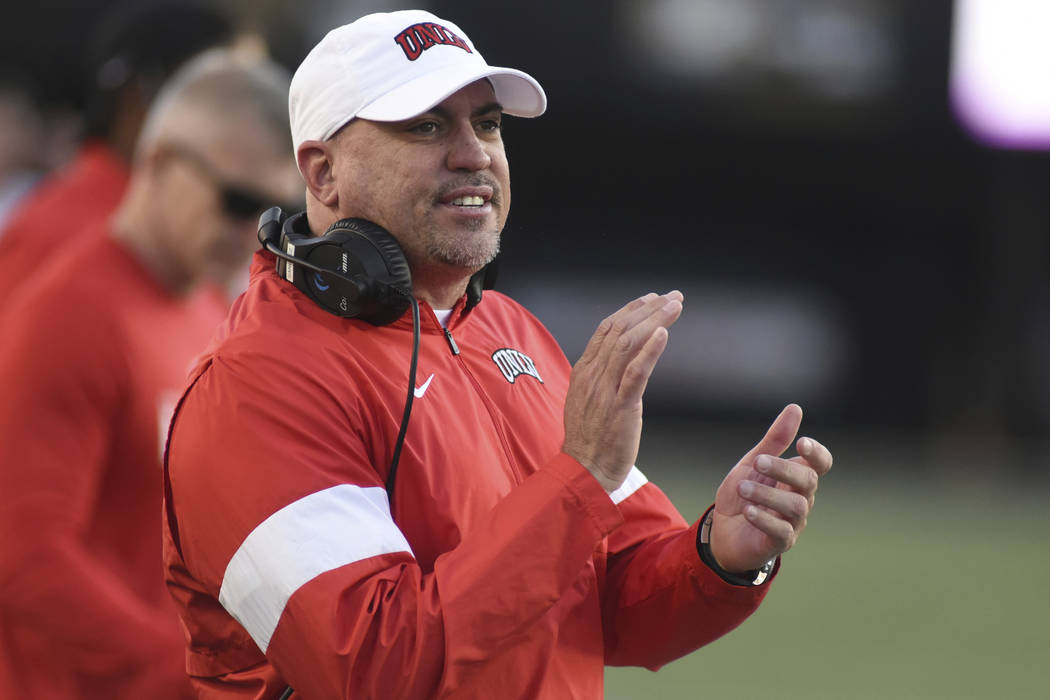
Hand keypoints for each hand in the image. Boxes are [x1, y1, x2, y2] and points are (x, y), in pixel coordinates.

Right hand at [562, 291, 683, 491]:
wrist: (583, 471)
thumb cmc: (589, 439)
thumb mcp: (587, 400)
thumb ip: (600, 378)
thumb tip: (617, 361)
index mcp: (585, 371)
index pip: (606, 328)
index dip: (630, 310)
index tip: (651, 298)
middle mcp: (593, 375)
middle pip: (620, 329)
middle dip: (648, 309)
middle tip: (672, 296)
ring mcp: (605, 390)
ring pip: (628, 344)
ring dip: (654, 321)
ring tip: (675, 306)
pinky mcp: (620, 407)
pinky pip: (634, 374)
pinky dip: (649, 350)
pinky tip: (662, 334)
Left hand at [709, 404, 832, 572]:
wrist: (722, 530)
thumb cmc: (744, 494)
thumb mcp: (752, 463)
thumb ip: (775, 439)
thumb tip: (795, 408)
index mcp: (796, 477)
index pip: (821, 464)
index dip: (817, 454)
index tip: (801, 443)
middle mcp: (801, 498)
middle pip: (808, 481)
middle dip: (783, 469)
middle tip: (757, 462)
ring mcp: (793, 522)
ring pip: (796, 506)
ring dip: (767, 495)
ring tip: (742, 488)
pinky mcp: (781, 543)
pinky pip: (782, 531)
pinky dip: (765, 519)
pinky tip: (748, 510)